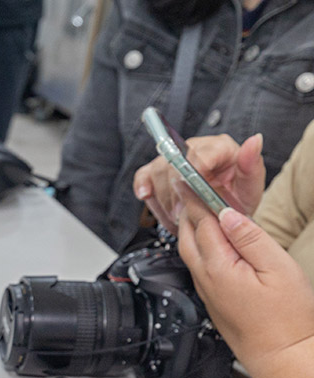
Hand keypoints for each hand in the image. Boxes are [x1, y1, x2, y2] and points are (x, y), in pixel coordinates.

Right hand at [133, 133, 264, 230]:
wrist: (225, 210)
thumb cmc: (238, 197)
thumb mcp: (251, 186)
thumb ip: (251, 164)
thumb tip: (255, 140)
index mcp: (220, 147)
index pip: (199, 154)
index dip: (192, 175)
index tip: (193, 196)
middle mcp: (196, 147)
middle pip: (174, 163)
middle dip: (176, 193)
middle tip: (183, 214)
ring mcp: (176, 158)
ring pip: (158, 171)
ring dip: (163, 198)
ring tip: (176, 216)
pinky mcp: (161, 170)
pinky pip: (144, 174)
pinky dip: (143, 186)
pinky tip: (147, 195)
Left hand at [175, 185, 313, 367]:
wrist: (282, 356)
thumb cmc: (286, 318)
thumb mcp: (277, 268)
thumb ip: (250, 237)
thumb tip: (228, 213)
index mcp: (218, 267)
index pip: (202, 221)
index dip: (196, 195)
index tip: (189, 175)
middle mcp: (205, 278)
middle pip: (188, 234)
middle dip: (188, 207)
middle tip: (191, 183)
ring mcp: (207, 289)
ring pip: (191, 249)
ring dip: (193, 225)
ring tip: (200, 202)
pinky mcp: (213, 297)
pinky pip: (200, 263)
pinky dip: (201, 243)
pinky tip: (212, 236)